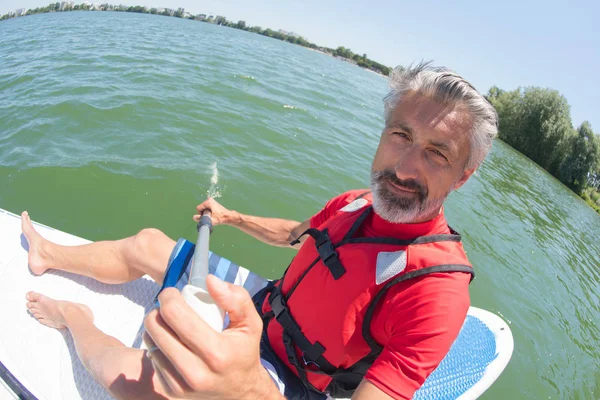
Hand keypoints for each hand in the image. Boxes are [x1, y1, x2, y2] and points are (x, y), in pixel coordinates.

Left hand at [143, 275, 281, 399]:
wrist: (240, 393)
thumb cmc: (244, 352)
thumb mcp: (251, 323)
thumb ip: (236, 298)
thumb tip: (210, 280)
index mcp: (217, 352)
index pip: (176, 314)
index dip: (169, 296)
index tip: (173, 292)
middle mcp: (195, 372)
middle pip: (156, 326)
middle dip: (159, 309)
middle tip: (170, 307)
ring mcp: (179, 385)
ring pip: (150, 341)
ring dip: (156, 327)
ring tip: (170, 324)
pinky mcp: (170, 392)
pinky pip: (152, 358)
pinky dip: (158, 345)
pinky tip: (171, 342)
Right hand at [194, 198, 234, 225]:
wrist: (227, 217)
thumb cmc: (219, 218)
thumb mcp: (209, 220)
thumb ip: (200, 219)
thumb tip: (194, 217)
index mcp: (208, 202)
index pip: (198, 208)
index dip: (201, 214)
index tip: (207, 216)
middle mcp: (209, 199)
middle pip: (201, 208)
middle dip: (203, 213)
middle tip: (210, 216)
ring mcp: (211, 200)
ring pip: (204, 208)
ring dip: (206, 212)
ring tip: (213, 215)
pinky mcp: (213, 202)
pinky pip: (207, 207)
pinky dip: (209, 211)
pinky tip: (214, 214)